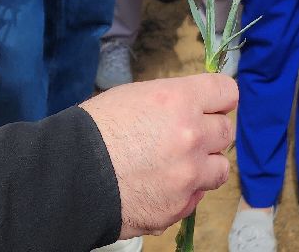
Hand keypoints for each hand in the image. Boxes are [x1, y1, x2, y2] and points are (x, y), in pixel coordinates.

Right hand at [81, 73, 237, 238]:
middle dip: (210, 132)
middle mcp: (192, 136)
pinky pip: (197, 196)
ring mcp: (189, 175)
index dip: (218, 99)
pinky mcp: (179, 206)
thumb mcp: (135, 96)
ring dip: (204, 165)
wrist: (71, 175)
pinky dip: (185, 191)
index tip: (211, 105)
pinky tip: (160, 186)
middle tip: (188, 136)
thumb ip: (173, 102)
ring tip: (177, 165)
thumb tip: (193, 108)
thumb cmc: (96, 129)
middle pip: (226, 131)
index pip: (227, 92)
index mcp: (180, 100)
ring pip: (220, 168)